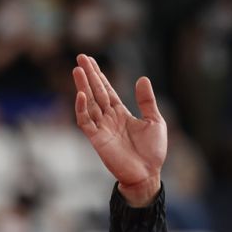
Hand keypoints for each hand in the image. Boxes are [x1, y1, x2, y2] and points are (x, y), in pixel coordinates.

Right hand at [73, 54, 166, 206]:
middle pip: (96, 92)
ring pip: (89, 103)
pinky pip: (86, 122)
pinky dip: (82, 109)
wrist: (148, 174)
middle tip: (81, 57)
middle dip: (88, 75)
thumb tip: (142, 78)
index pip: (106, 90)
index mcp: (121, 113)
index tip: (90, 60)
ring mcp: (102, 128)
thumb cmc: (152, 151)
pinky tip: (81, 95)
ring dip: (83, 87)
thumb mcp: (155, 122)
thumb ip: (147, 101)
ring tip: (77, 70)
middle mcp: (109, 119)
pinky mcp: (97, 139)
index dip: (99, 76)